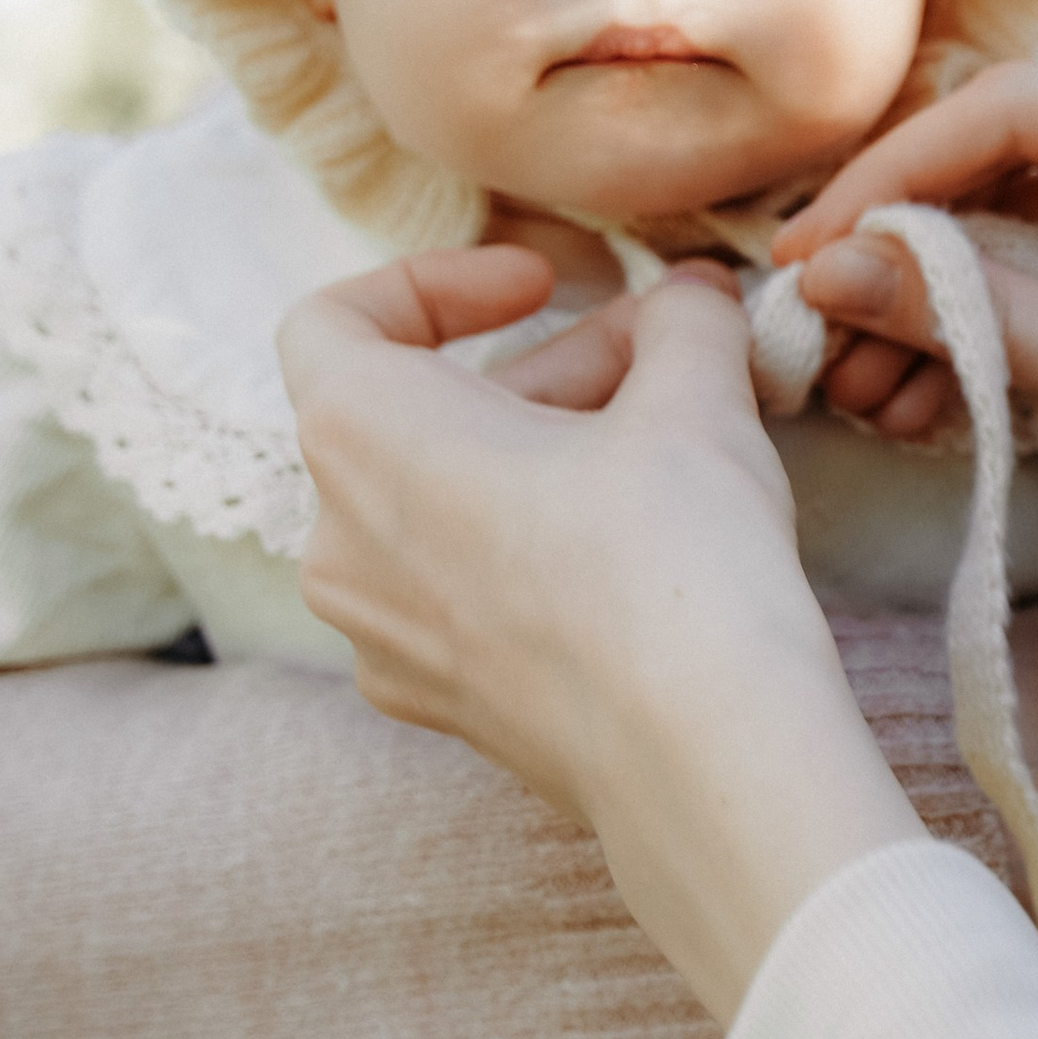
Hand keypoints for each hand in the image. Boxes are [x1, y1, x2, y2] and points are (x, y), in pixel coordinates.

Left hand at [281, 249, 917, 1019]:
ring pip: (436, 505)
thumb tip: (690, 299)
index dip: (438, 281)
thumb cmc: (675, 558)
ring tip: (663, 447)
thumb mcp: (696, 396)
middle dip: (545, 371)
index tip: (545, 286)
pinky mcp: (438, 702)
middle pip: (413, 412)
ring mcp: (380, 636)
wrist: (702, 756)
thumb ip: (682, 322)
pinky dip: (528, 544)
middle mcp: (337, 538)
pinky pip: (458, 590)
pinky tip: (638, 551)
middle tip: (664, 357)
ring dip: (539, 454)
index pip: (335, 320)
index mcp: (360, 436)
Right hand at [778, 55, 1037, 784]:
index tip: (797, 255)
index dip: (895, 181)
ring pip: (1035, 224)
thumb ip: (982, 319)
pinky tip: (932, 404)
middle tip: (819, 344)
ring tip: (867, 398)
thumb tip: (823, 270)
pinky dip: (1008, 335)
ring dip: (950, 310)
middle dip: (916, 260)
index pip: (1020, 108)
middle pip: (1018, 160)